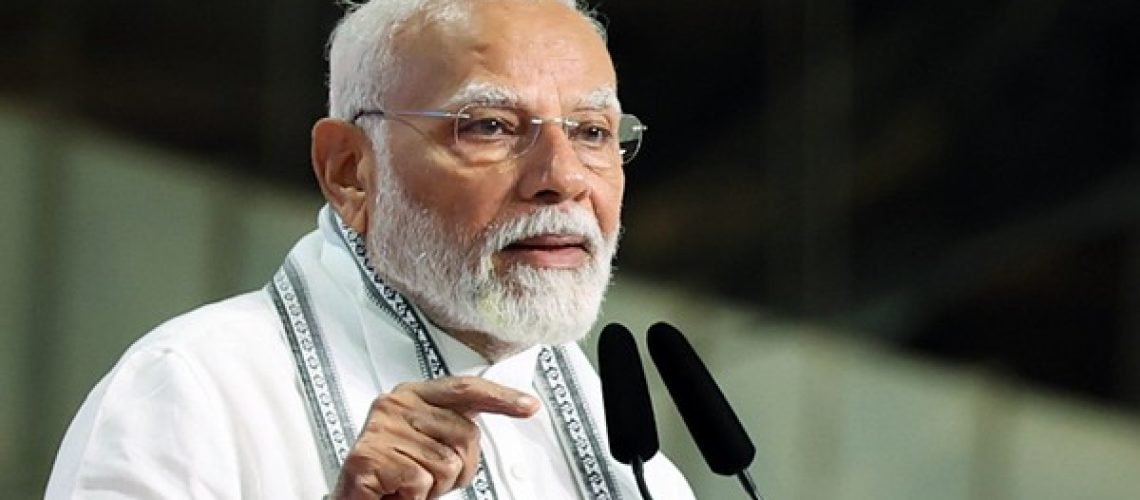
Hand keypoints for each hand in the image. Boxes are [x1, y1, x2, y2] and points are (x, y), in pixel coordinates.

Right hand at [332, 376, 539, 498]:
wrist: (353, 499)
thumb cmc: (394, 474)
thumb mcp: (430, 443)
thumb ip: (454, 427)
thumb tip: (503, 414)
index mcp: (413, 395)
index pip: (464, 389)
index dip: (500, 398)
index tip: (529, 406)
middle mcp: (395, 404)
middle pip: (465, 434)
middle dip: (457, 468)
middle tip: (426, 478)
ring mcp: (381, 429)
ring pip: (446, 464)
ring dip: (434, 487)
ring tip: (408, 485)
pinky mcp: (369, 457)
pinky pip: (420, 482)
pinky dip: (414, 498)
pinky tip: (395, 493)